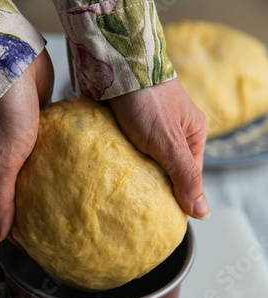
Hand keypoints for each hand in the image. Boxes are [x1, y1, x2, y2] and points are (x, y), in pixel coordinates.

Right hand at [0, 48, 53, 244]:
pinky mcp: (35, 123)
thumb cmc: (0, 107)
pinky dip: (56, 162)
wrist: (13, 57)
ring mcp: (14, 138)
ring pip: (32, 171)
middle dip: (34, 207)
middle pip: (15, 191)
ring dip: (47, 185)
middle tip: (57, 226)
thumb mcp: (0, 161)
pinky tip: (72, 175)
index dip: (13, 227)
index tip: (36, 243)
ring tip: (69, 205)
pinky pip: (46, 150)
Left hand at [109, 79, 209, 219]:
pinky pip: (130, 148)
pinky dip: (123, 158)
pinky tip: (114, 169)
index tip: (160, 212)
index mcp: (193, 134)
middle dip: (154, 184)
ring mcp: (151, 126)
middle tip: (139, 202)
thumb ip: (185, 177)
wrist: (116, 65)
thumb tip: (202, 212)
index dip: (176, 195)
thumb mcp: (169, 144)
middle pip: (167, 169)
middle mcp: (174, 131)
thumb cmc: (147, 102)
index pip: (189, 177)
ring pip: (147, 159)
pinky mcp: (130, 122)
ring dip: (136, 172)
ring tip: (124, 187)